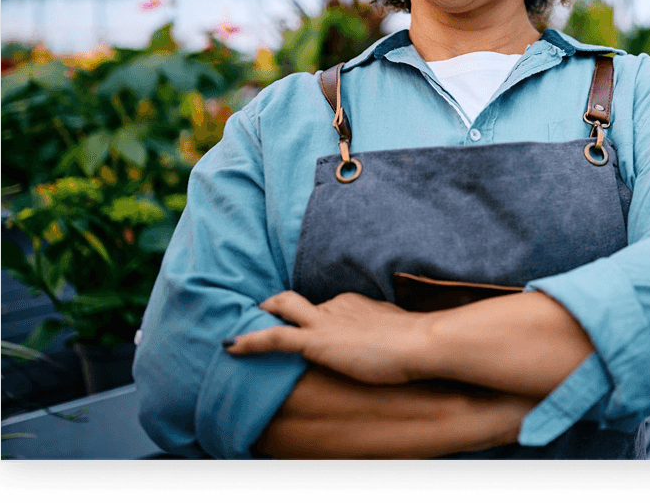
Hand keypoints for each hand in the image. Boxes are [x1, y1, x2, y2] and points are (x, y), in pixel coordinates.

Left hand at [225, 290, 430, 385]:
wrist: (419, 342)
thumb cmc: (415, 342)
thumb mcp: (395, 332)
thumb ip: (383, 334)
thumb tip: (386, 345)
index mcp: (353, 303)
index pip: (323, 308)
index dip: (309, 317)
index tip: (303, 327)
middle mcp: (335, 305)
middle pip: (299, 304)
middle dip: (277, 307)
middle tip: (261, 314)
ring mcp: (324, 321)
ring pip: (282, 310)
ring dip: (261, 316)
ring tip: (240, 331)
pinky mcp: (316, 341)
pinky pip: (274, 337)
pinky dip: (250, 340)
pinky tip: (231, 347)